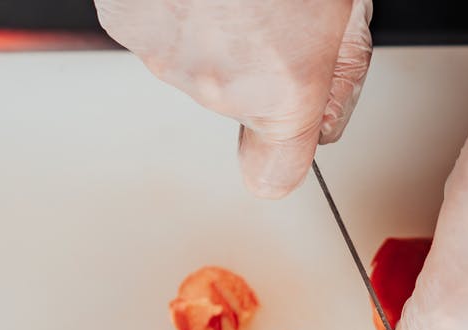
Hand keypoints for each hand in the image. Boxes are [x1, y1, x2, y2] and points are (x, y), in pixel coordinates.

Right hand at [95, 0, 372, 198]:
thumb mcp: (343, 4)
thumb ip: (339, 64)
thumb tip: (328, 103)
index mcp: (281, 87)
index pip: (276, 175)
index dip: (287, 149)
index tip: (296, 128)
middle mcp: (217, 87)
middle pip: (240, 100)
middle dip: (259, 58)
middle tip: (275, 3)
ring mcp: (164, 54)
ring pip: (196, 60)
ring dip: (213, 28)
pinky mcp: (124, 19)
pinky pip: (158, 25)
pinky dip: (174, 5)